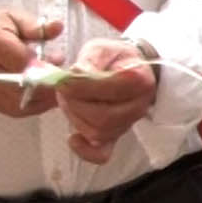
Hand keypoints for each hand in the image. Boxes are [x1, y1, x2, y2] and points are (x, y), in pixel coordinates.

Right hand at [0, 10, 62, 117]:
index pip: (25, 62)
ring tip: (56, 86)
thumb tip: (58, 27)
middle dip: (47, 84)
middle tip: (62, 78)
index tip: (59, 61)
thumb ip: (36, 26)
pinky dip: (32, 105)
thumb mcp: (11, 18)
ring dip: (43, 98)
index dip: (46, 65)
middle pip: (24, 86)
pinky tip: (43, 95)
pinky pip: (13, 110)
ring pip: (20, 102)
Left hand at [55, 39, 157, 164]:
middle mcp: (138, 106)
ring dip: (74, 118)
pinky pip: (103, 153)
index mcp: (139, 80)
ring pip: (98, 132)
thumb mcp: (102, 49)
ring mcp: (128, 124)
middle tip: (62, 90)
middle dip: (74, 104)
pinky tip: (73, 139)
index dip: (82, 87)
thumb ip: (89, 60)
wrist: (129, 70)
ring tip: (67, 101)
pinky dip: (85, 151)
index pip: (110, 89)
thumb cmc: (114, 59)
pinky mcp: (117, 136)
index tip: (64, 80)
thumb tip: (73, 76)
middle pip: (103, 116)